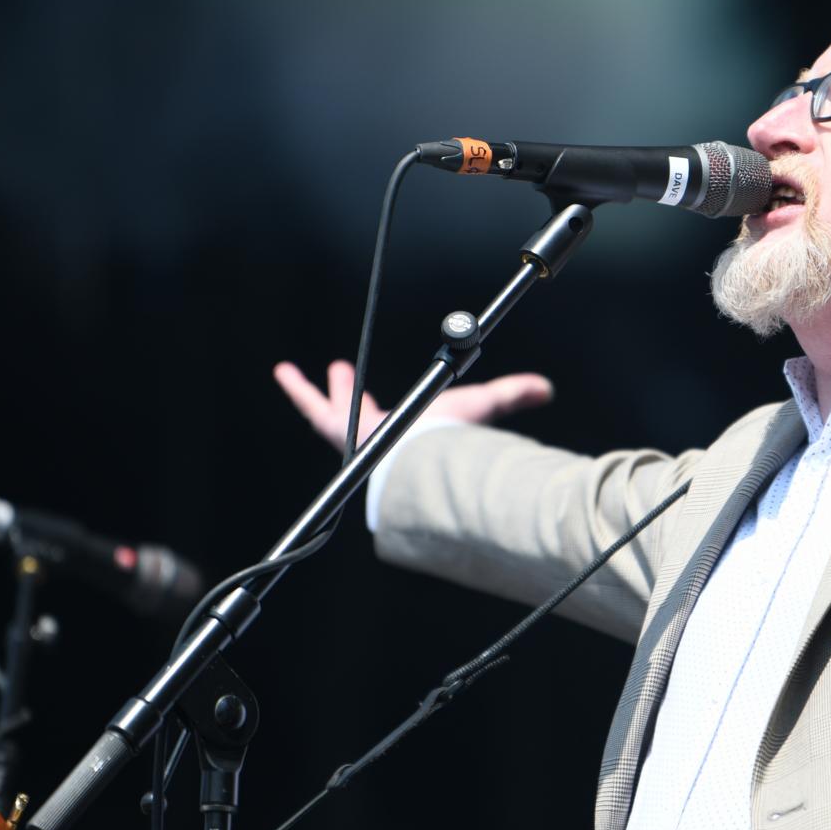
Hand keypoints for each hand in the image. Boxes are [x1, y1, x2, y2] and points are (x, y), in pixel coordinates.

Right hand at [272, 359, 554, 453]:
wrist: (421, 458)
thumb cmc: (447, 438)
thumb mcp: (481, 405)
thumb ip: (512, 394)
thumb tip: (546, 388)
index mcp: (405, 433)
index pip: (395, 418)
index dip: (389, 407)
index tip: (379, 396)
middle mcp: (377, 436)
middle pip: (358, 411)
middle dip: (350, 393)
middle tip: (341, 371)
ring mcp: (354, 433)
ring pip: (332, 410)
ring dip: (323, 391)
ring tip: (306, 374)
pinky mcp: (337, 427)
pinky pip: (312, 405)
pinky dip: (299, 389)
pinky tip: (284, 372)